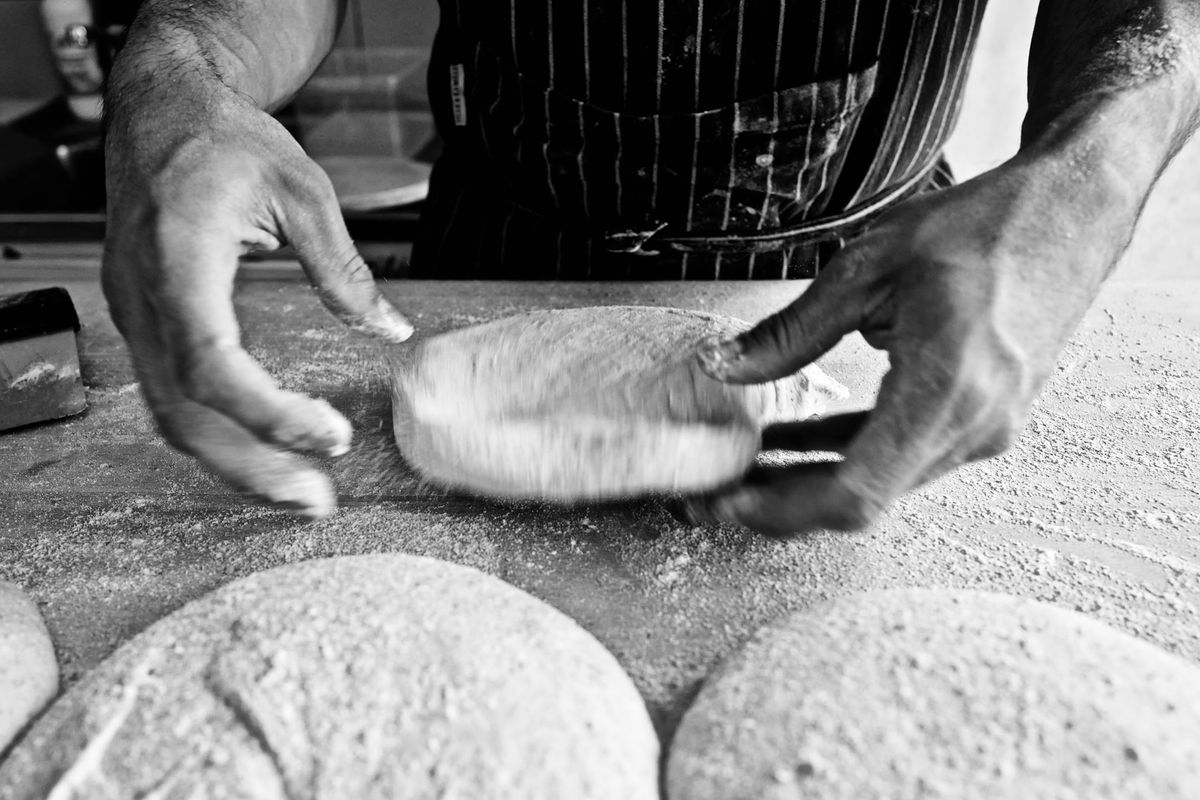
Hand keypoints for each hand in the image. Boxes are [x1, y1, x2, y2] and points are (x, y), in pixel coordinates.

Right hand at [102, 77, 412, 517]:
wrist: (159, 110)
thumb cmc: (224, 138)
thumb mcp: (302, 191)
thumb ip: (345, 269)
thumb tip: (391, 330)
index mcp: (179, 259)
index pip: (213, 365)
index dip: (269, 414)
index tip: (329, 436)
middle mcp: (143, 297)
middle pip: (185, 411)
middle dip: (251, 466)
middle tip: (316, 501)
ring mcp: (132, 314)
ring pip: (170, 414)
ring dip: (232, 462)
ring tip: (297, 491)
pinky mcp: (140, 322)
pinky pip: (168, 394)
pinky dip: (214, 433)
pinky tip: (258, 451)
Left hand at [687, 158, 1117, 535]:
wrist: (1074, 214)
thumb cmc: (985, 227)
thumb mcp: (869, 267)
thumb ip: (792, 331)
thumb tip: (724, 368)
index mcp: (945, 386)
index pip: (856, 492)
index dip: (785, 511)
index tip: (732, 502)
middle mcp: (973, 424)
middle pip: (863, 498)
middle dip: (785, 501)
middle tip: (721, 489)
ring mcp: (985, 429)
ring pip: (881, 479)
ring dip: (813, 477)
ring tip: (747, 464)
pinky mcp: (984, 420)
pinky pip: (903, 453)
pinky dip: (848, 451)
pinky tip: (796, 439)